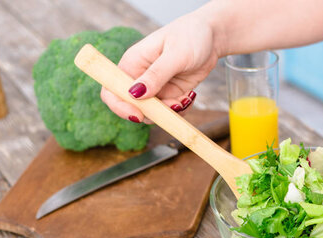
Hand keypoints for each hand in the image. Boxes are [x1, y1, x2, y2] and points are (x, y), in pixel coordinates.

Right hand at [101, 13, 218, 122]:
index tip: (139, 115)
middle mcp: (140, 77)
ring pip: (154, 113)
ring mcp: (155, 87)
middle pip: (133, 107)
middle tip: (175, 104)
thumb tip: (134, 94)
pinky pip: (170, 112)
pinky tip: (190, 95)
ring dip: (171, 111)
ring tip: (186, 96)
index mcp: (133, 63)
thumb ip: (156, 75)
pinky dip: (181, 109)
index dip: (120, 106)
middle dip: (154, 112)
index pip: (111, 89)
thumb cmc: (191, 36)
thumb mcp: (175, 55)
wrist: (211, 38)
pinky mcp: (169, 93)